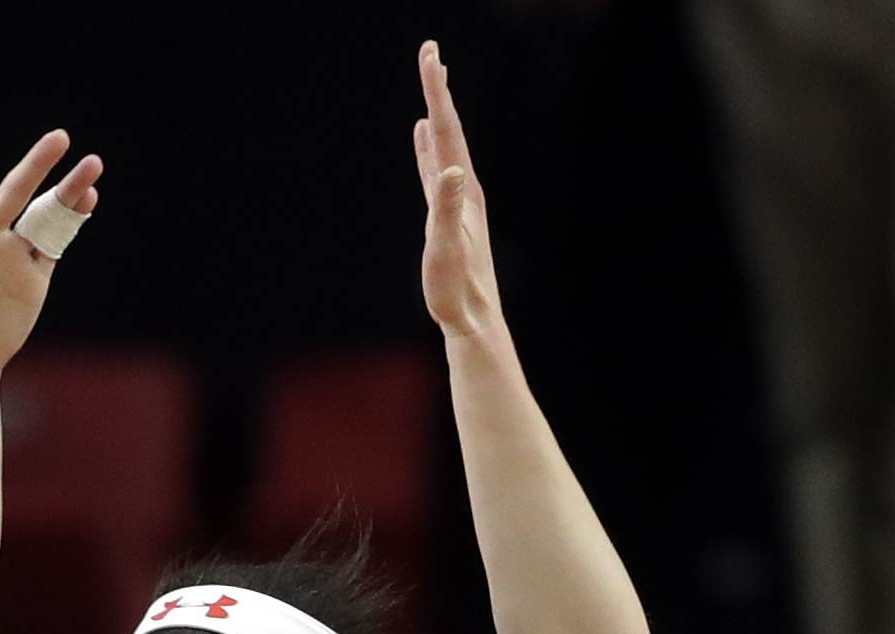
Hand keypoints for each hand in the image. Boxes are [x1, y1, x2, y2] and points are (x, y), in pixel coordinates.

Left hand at [0, 132, 104, 389]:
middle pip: (12, 194)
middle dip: (37, 166)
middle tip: (60, 137)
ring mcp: (11, 257)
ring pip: (42, 215)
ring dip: (67, 191)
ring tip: (92, 166)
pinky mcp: (33, 278)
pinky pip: (55, 245)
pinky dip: (72, 222)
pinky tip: (88, 199)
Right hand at [414, 40, 503, 340]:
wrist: (473, 319)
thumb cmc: (456, 289)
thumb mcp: (446, 247)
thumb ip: (447, 208)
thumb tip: (450, 169)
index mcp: (462, 188)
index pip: (445, 129)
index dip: (436, 91)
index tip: (430, 54)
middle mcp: (463, 187)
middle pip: (448, 128)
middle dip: (437, 90)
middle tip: (430, 53)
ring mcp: (456, 199)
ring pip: (443, 144)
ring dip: (436, 114)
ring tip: (431, 86)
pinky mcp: (448, 214)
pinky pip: (434, 168)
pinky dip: (427, 147)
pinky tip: (421, 139)